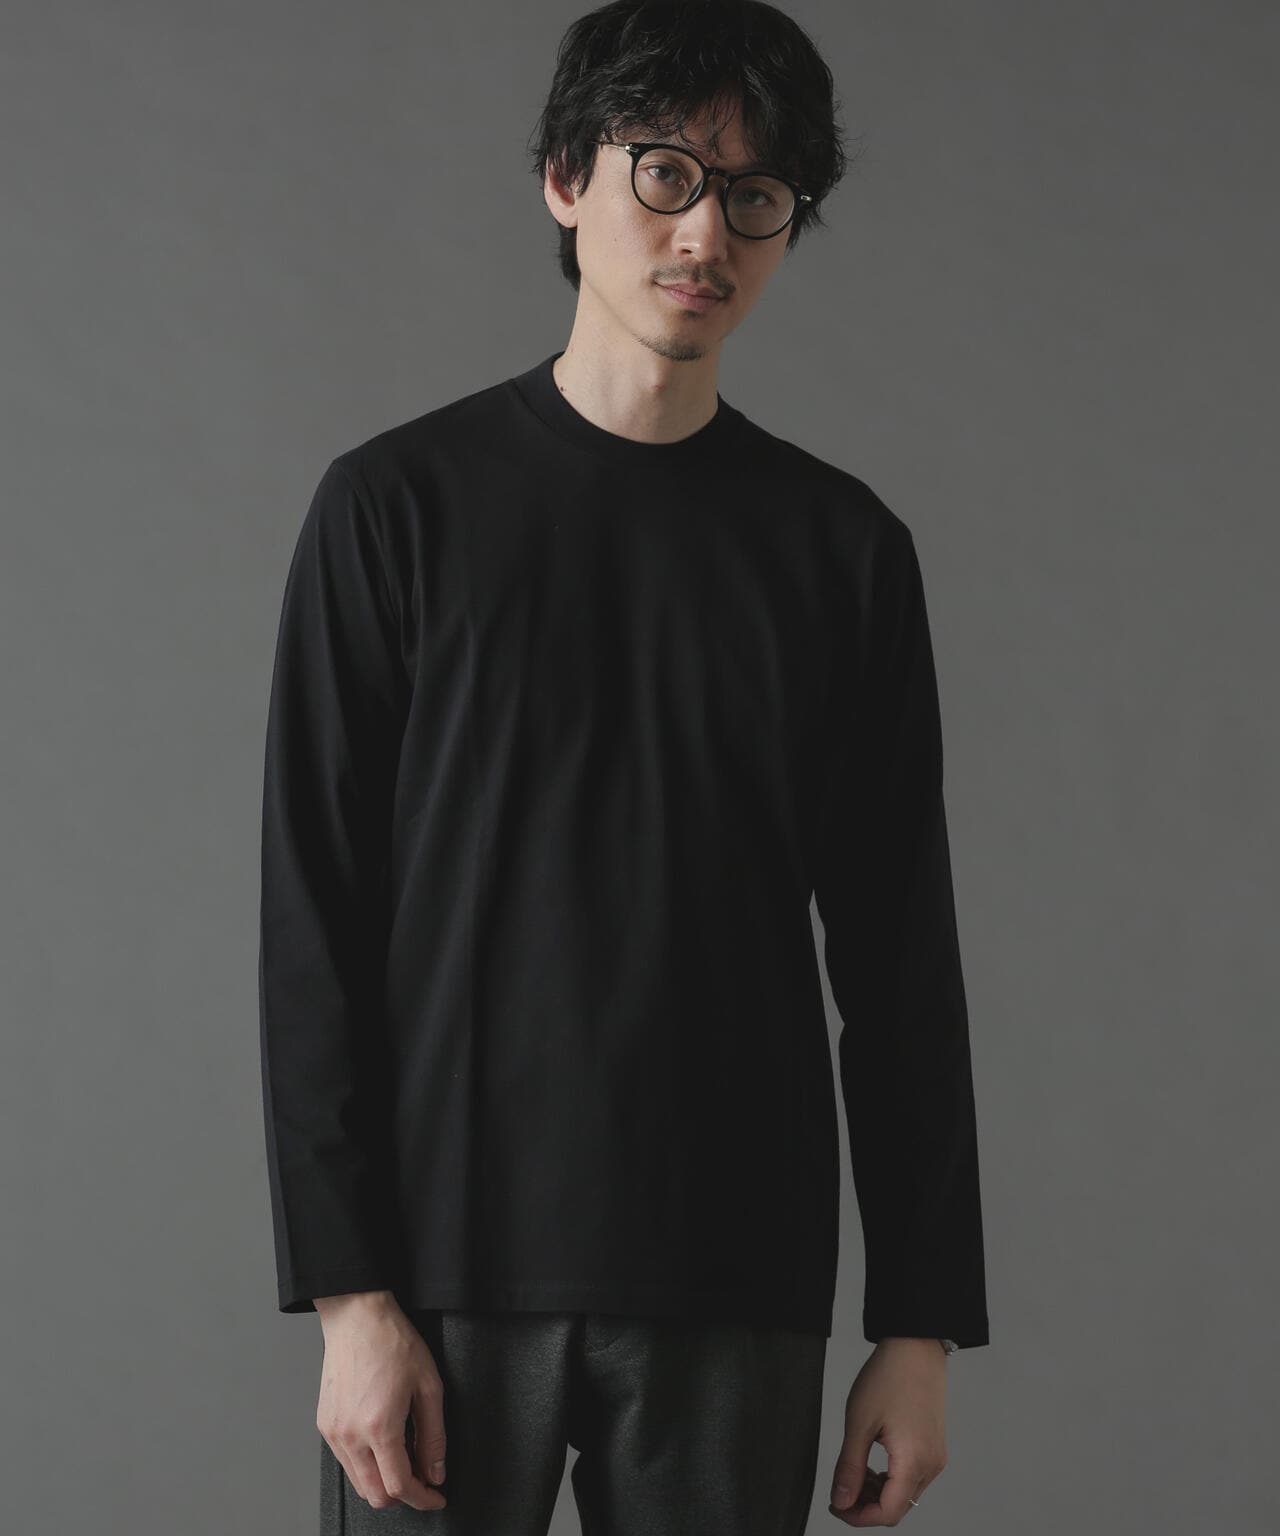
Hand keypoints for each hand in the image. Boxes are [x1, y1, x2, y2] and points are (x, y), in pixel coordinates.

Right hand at [314, 1291, 447, 1511]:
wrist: (357, 1317)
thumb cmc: (392, 1342)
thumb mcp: (428, 1386)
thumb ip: (434, 1436)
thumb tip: (436, 1471)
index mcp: (379, 1427)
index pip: (399, 1486)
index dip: (422, 1498)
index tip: (436, 1497)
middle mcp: (350, 1435)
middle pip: (375, 1495)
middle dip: (402, 1496)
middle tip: (423, 1479)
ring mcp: (333, 1432)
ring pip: (358, 1482)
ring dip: (383, 1481)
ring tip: (405, 1455)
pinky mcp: (324, 1425)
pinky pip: (346, 1461)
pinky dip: (366, 1464)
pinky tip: (383, 1443)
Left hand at [827, 1337, 947, 1525]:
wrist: (915, 1346)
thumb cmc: (888, 1377)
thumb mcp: (859, 1423)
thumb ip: (850, 1467)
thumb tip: (841, 1501)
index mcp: (914, 1462)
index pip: (888, 1513)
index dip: (859, 1517)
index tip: (836, 1505)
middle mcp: (931, 1465)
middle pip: (898, 1507)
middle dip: (867, 1506)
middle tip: (840, 1490)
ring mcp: (936, 1456)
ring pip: (906, 1494)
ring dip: (879, 1493)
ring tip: (854, 1473)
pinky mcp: (935, 1446)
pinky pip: (914, 1477)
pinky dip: (892, 1479)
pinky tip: (873, 1465)